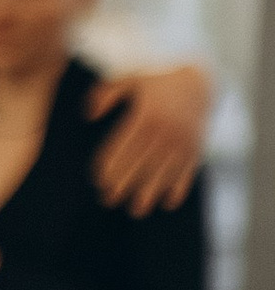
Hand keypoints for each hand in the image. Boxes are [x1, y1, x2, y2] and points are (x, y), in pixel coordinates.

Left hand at [89, 63, 211, 214]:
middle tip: (108, 200)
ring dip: (151, 191)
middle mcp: (166, 130)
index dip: (111, 163)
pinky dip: (180, 188)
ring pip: (165, 171)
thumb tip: (88, 115)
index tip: (98, 180)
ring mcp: (184, 141)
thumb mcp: (131, 80)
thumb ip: (106, 93)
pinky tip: (168, 203)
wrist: (200, 81)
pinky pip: (189, 171)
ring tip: (136, 210)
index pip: (125, 144)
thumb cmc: (157, 83)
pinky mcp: (197, 148)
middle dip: (125, 182)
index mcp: (147, 114)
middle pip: (142, 161)